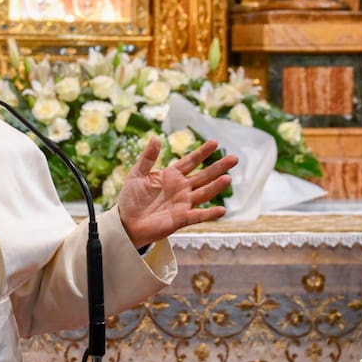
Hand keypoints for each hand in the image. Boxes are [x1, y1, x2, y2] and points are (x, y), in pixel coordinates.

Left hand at [117, 138, 237, 248]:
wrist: (126, 223)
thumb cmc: (131, 199)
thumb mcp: (137, 174)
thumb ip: (147, 158)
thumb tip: (155, 138)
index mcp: (171, 176)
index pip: (190, 161)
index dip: (202, 152)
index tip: (215, 142)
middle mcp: (181, 188)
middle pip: (203, 175)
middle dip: (218, 167)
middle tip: (234, 158)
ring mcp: (183, 203)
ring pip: (204, 193)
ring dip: (216, 187)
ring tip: (227, 178)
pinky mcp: (181, 219)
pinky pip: (198, 216)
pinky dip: (209, 214)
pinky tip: (221, 210)